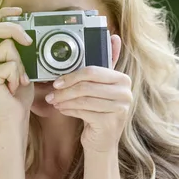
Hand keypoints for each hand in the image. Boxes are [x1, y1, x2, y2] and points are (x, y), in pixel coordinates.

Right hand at [0, 7, 33, 127]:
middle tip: (28, 41)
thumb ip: (17, 50)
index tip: (19, 10)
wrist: (12, 119)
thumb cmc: (17, 95)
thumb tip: (28, 33)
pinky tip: (13, 88)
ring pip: (7, 47)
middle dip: (14, 29)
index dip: (3, 14)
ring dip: (20, 64)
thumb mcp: (19, 66)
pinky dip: (18, 75)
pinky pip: (10, 64)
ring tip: (18, 80)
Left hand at [46, 36, 131, 152]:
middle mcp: (126, 93)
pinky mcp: (111, 122)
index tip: (57, 80)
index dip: (72, 75)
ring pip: (84, 99)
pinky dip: (69, 110)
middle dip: (66, 89)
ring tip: (54, 101)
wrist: (102, 141)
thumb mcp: (101, 86)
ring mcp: (120, 108)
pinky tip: (62, 109)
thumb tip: (113, 37)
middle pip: (88, 85)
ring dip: (64, 100)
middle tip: (52, 93)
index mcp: (123, 79)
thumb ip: (106, 63)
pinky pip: (84, 111)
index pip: (94, 71)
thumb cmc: (98, 110)